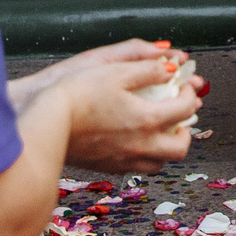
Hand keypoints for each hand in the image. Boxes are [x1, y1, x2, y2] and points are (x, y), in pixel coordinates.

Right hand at [28, 49, 202, 172]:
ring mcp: (123, 160)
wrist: (46, 123)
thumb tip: (171, 68)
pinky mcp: (107, 167)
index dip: (190, 94)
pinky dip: (145, 155)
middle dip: (186, 129)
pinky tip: (135, 140)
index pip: (185, 110)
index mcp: (147, 120)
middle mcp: (140, 146)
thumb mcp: (116, 71)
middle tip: (180, 113)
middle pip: (180, 147)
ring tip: (160, 129)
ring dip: (167, 146)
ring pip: (160, 163)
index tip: (185, 85)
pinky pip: (137, 168)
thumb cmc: (78, 94)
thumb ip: (148, 70)